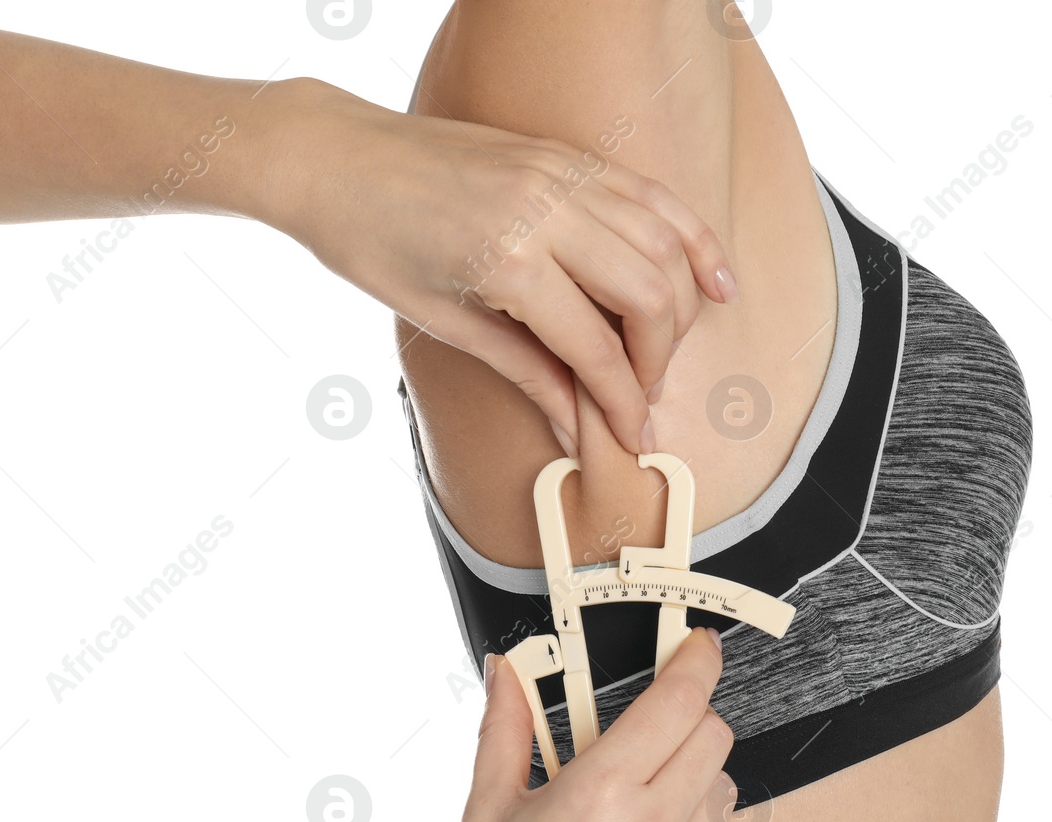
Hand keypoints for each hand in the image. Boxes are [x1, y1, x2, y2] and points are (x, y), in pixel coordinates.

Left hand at [263, 78, 737, 454]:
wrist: (335, 158)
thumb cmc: (371, 242)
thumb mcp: (442, 322)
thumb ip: (523, 369)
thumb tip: (572, 423)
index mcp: (507, 261)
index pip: (595, 347)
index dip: (622, 401)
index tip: (634, 435)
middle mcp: (546, 210)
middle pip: (650, 295)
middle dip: (660, 358)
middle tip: (641, 395)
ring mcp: (561, 174)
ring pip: (664, 243)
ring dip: (681, 305)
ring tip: (667, 351)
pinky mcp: (567, 155)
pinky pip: (652, 196)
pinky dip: (692, 237)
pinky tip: (715, 280)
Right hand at [415, 627, 733, 821]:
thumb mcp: (485, 809)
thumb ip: (506, 728)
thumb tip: (506, 671)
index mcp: (600, 794)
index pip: (679, 703)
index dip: (696, 664)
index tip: (699, 647)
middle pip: (715, 739)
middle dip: (690, 719)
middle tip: (652, 728)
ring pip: (719, 797)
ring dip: (688, 783)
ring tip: (632, 807)